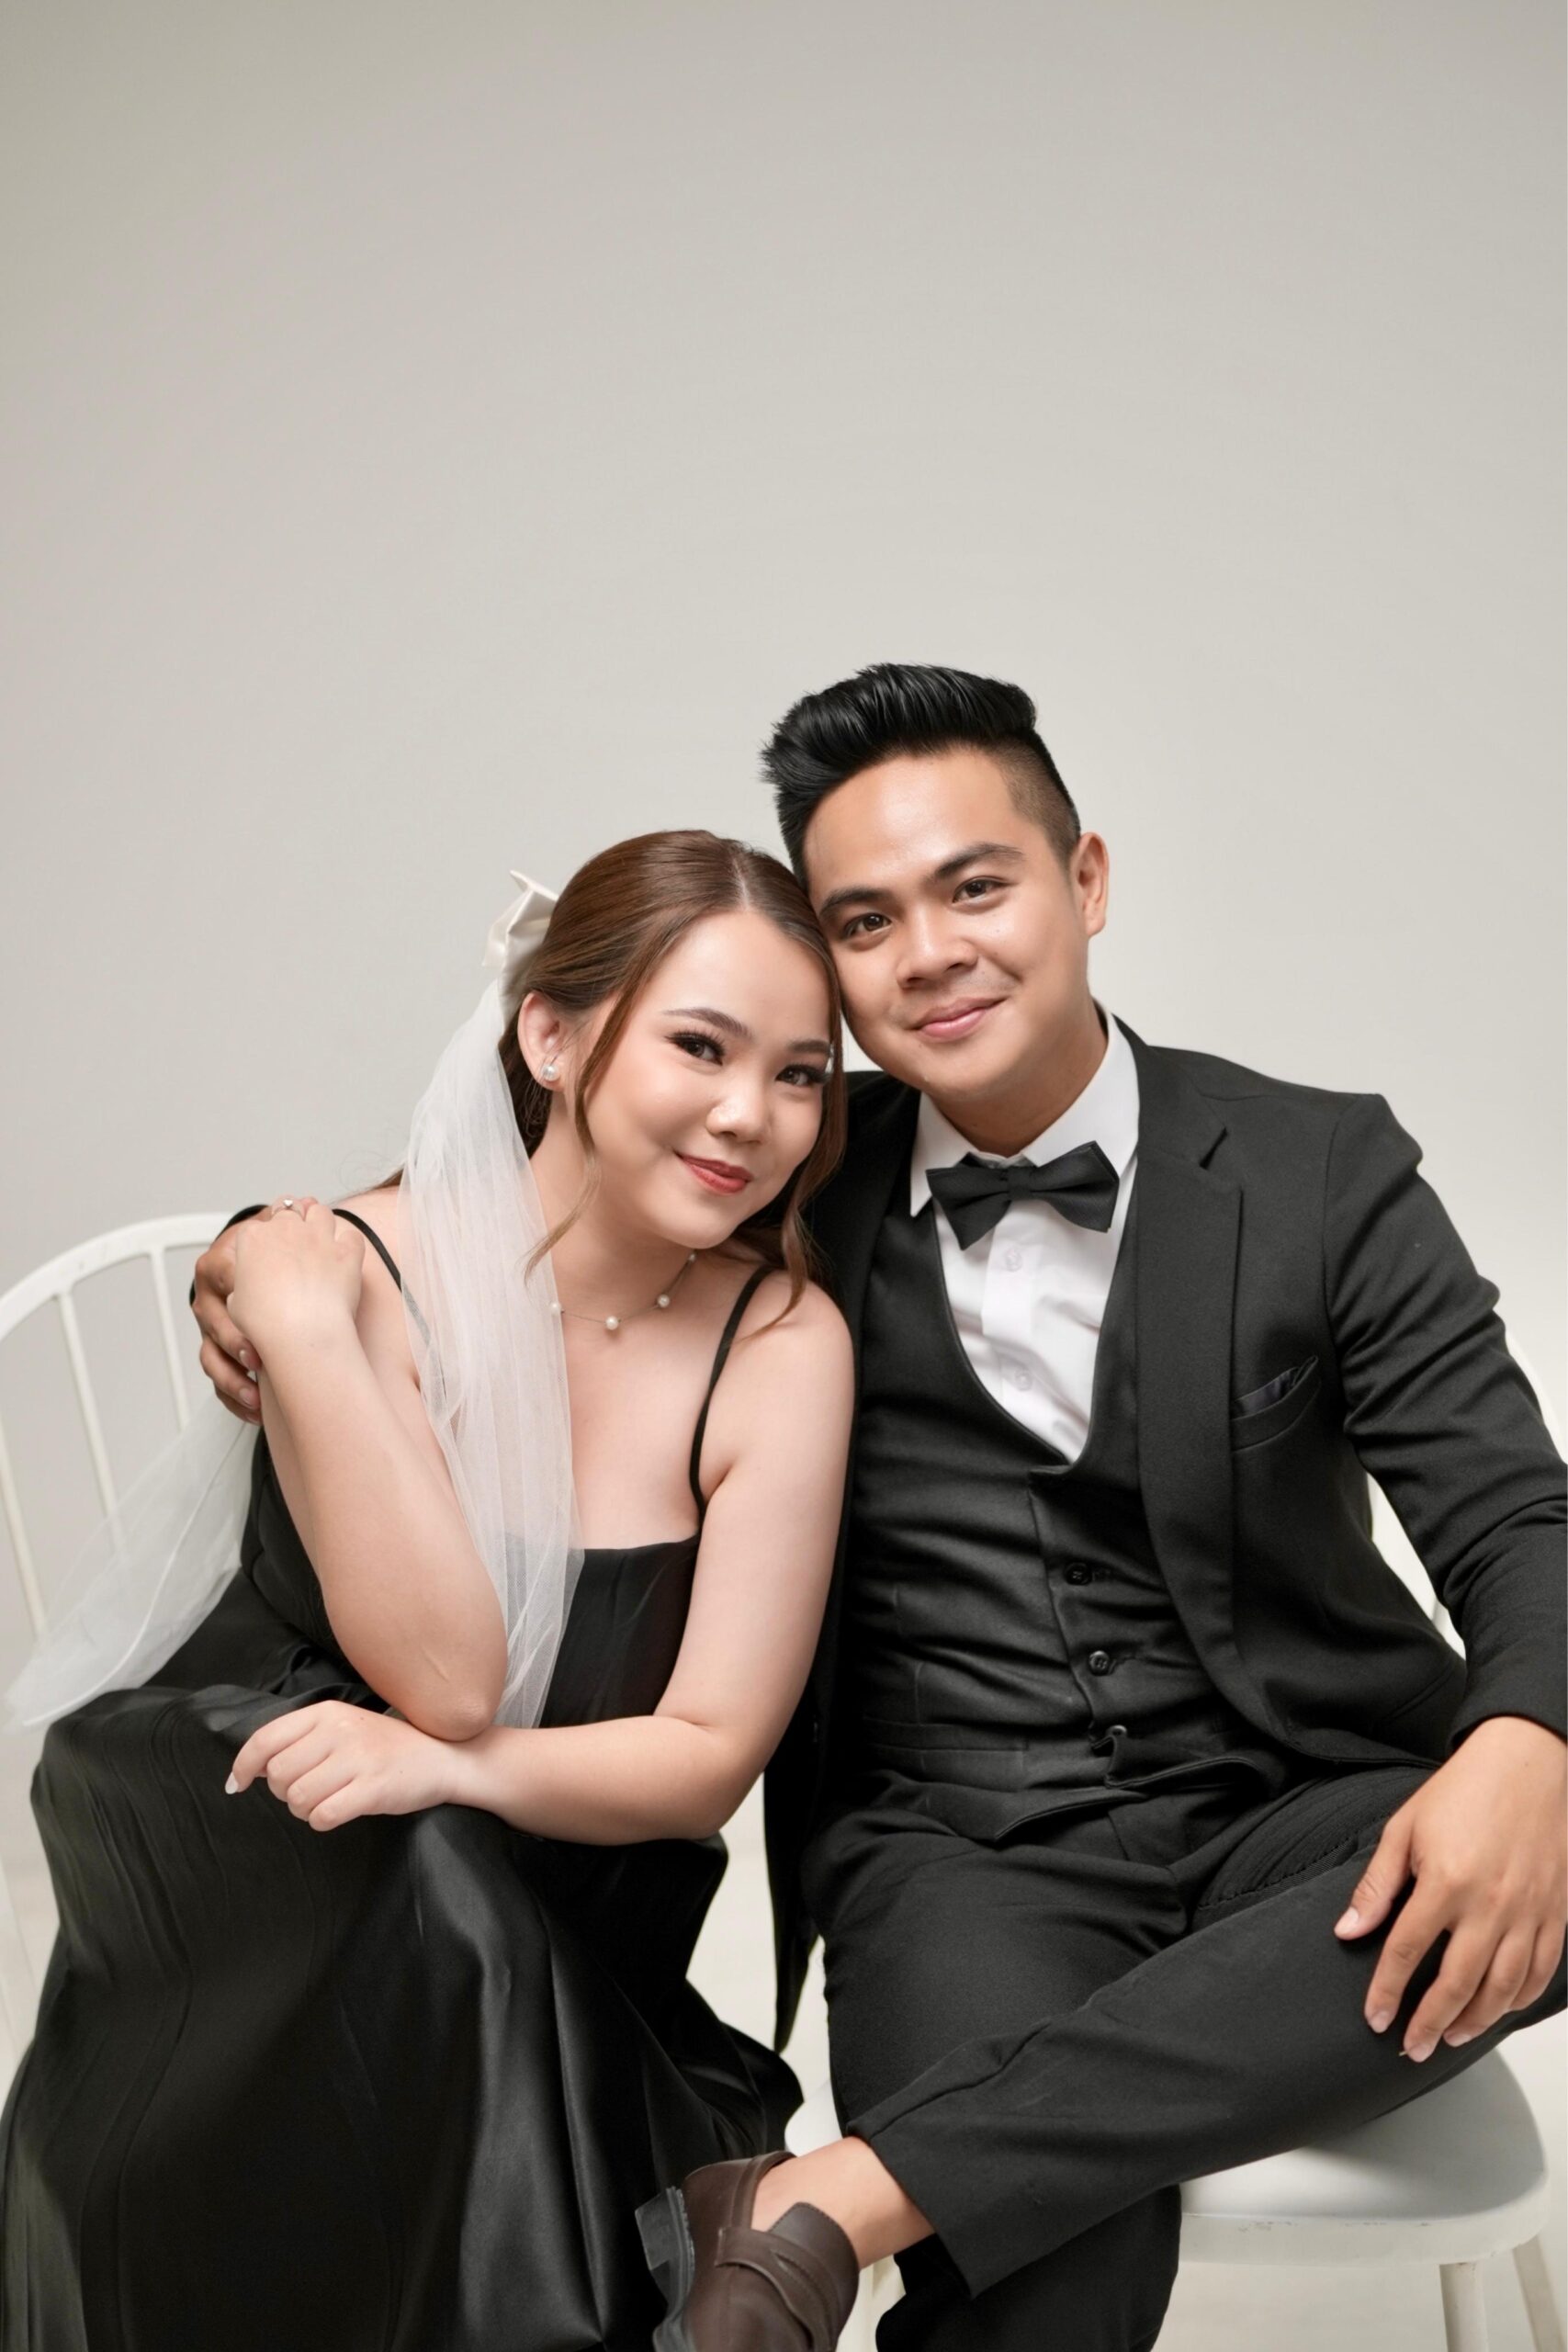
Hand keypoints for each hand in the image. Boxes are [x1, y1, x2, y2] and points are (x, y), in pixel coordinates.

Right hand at [193, 1197, 320, 1422]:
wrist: (269, 1267)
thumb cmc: (279, 1255)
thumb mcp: (283, 1235)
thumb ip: (294, 1227)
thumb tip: (316, 1207)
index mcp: (222, 1265)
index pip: (222, 1281)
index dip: (240, 1305)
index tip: (263, 1323)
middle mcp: (210, 1298)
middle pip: (212, 1325)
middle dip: (236, 1345)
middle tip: (260, 1362)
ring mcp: (210, 1329)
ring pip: (210, 1359)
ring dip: (233, 1382)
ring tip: (259, 1399)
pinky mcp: (217, 1354)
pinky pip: (217, 1383)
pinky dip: (235, 1399)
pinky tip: (258, 1412)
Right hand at [227, 1201, 362, 1362]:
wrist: (301, 1332)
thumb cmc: (266, 1322)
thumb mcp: (237, 1305)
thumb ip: (244, 1286)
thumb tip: (250, 1289)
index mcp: (253, 1237)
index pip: (257, 1225)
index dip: (264, 1235)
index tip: (269, 1247)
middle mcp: (286, 1228)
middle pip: (289, 1210)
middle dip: (293, 1222)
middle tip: (296, 1240)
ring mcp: (318, 1236)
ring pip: (320, 1212)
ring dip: (319, 1221)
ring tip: (320, 1239)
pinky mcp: (346, 1251)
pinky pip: (351, 1237)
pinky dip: (349, 1245)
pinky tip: (345, 1257)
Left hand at [228, 1699, 466, 1830]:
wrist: (444, 1757)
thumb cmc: (386, 1747)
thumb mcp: (344, 1727)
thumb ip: (301, 1739)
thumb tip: (248, 1769)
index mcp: (327, 1712)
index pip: (266, 1738)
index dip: (243, 1765)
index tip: (236, 1785)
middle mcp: (340, 1730)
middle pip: (278, 1774)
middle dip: (283, 1792)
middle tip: (308, 1790)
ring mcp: (358, 1758)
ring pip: (297, 1798)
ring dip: (305, 1809)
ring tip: (327, 1800)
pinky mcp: (374, 1788)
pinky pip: (323, 1816)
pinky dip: (323, 1821)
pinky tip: (339, 1811)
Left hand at [1335, 1715, 1566, 2058]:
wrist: (1527, 1763)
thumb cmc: (1464, 1791)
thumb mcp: (1404, 1829)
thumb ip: (1377, 1886)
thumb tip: (1349, 1931)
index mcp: (1446, 1882)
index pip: (1408, 1952)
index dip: (1387, 1991)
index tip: (1374, 2017)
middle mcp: (1490, 1905)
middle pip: (1456, 1983)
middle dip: (1430, 2022)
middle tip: (1411, 2046)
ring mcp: (1528, 1912)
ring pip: (1503, 1987)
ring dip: (1475, 2021)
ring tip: (1449, 2037)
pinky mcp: (1556, 1913)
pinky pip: (1541, 1971)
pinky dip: (1520, 2000)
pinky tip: (1499, 2010)